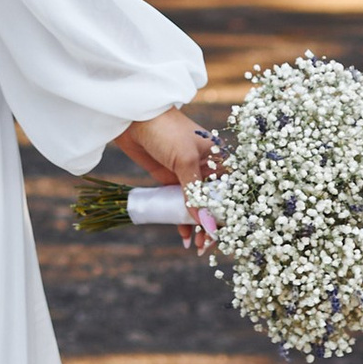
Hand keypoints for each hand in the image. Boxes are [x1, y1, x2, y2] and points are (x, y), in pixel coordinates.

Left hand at [115, 104, 218, 242]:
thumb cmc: (165, 130)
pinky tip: (183, 236)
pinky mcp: (170, 179)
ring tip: (197, 246)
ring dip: (197, 225)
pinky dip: (182, 220)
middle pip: (215, 202)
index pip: (231, 191)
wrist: (132, 117)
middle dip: (213, 224)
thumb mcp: (184, 160)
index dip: (231, 213)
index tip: (228, 235)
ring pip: (198, 206)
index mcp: (218, 157)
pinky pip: (180, 203)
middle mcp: (206, 167)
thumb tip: (206, 224)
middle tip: (208, 246)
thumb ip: (194, 193)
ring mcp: (188, 174)